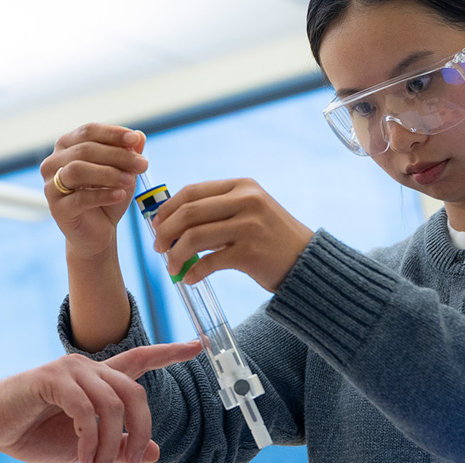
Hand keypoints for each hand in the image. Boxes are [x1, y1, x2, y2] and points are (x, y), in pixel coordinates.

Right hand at [0, 341, 201, 462]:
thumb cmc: (32, 434)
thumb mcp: (85, 448)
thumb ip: (118, 447)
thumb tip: (155, 448)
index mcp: (97, 379)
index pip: (141, 359)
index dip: (171, 352)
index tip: (200, 345)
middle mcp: (88, 367)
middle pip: (136, 393)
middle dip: (140, 432)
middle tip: (131, 462)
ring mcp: (69, 369)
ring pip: (114, 405)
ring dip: (110, 445)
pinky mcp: (50, 378)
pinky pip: (87, 411)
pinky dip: (89, 441)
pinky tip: (82, 459)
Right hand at [42, 123, 147, 257]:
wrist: (100, 230)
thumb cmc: (108, 194)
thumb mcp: (123, 170)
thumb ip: (129, 152)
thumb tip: (139, 135)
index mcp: (66, 146)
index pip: (88, 131)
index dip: (113, 133)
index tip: (135, 140)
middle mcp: (53, 162)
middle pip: (85, 149)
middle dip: (117, 155)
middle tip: (142, 164)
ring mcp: (51, 185)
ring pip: (77, 169)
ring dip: (108, 173)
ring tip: (130, 180)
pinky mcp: (57, 209)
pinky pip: (80, 198)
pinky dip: (103, 194)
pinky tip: (120, 195)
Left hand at [149, 178, 314, 291]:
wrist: (307, 262)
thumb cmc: (271, 239)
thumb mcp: (250, 211)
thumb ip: (217, 210)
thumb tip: (171, 221)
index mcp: (242, 186)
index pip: (192, 191)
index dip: (168, 208)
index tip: (157, 225)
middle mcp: (246, 201)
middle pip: (189, 212)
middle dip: (166, 231)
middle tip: (158, 248)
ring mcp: (249, 226)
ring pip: (194, 237)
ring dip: (176, 255)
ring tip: (172, 267)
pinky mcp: (250, 253)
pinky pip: (209, 262)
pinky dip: (193, 272)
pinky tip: (189, 278)